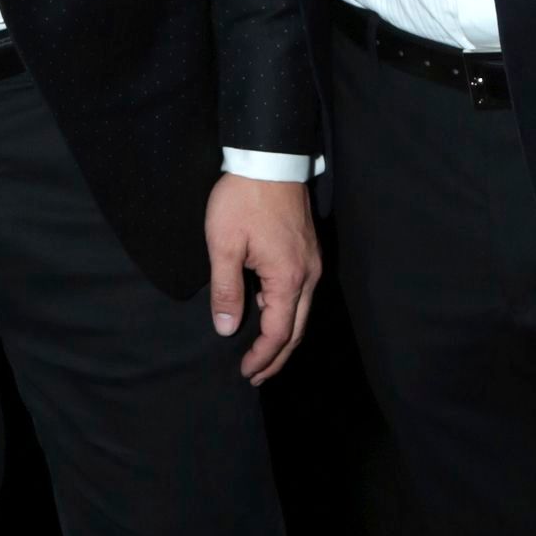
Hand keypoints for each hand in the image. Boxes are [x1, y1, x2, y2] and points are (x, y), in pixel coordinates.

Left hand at [204, 174, 321, 385]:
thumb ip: (226, 291)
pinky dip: (286, 312)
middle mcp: (308, 275)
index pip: (279, 333)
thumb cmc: (243, 199)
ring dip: (283, 336)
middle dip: (276, 357)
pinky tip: (266, 313)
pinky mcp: (308, 252)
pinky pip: (302, 294)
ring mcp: (312, 263)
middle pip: (296, 329)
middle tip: (256, 375)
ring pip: (302, 312)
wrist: (269, 159)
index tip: (245, 372)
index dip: (262, 357)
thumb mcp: (223, 245)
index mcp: (288, 278)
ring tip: (261, 353)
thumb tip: (227, 328)